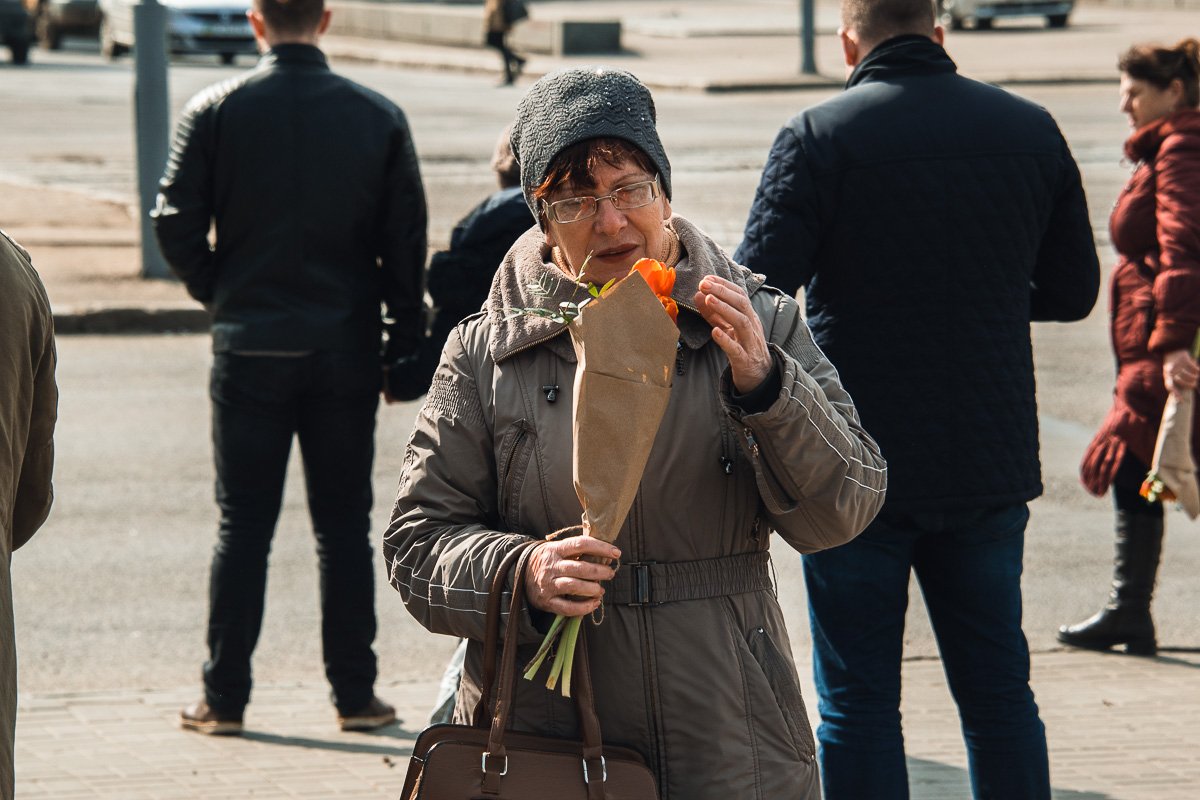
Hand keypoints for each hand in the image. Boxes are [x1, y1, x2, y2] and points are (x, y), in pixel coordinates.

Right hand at [524, 536, 620, 615]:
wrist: (519, 574)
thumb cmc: (547, 560)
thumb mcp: (557, 549)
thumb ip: (577, 551)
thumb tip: (606, 554)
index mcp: (555, 549)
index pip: (580, 544)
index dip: (601, 548)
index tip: (616, 553)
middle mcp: (551, 566)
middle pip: (580, 568)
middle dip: (600, 572)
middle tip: (610, 574)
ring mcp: (548, 584)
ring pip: (574, 586)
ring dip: (592, 589)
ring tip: (601, 590)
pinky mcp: (546, 601)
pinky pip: (567, 608)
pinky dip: (583, 608)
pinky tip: (594, 604)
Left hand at [694, 276, 771, 393]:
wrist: (759, 376)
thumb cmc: (743, 347)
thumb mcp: (728, 327)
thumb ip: (713, 313)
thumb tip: (697, 295)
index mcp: (748, 316)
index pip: (739, 294)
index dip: (723, 285)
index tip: (706, 278)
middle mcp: (751, 326)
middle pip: (741, 304)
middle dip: (722, 292)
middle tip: (703, 284)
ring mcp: (749, 343)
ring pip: (741, 322)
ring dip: (724, 309)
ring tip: (708, 300)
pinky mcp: (744, 360)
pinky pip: (736, 349)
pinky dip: (725, 340)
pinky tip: (714, 332)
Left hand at [1163, 349, 1198, 395]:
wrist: (1172, 348)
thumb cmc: (1172, 365)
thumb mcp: (1170, 373)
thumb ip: (1175, 383)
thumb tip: (1180, 396)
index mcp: (1167, 376)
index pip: (1170, 386)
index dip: (1176, 394)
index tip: (1182, 401)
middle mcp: (1171, 371)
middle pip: (1185, 383)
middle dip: (1190, 385)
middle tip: (1193, 384)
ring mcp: (1178, 365)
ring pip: (1192, 376)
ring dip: (1195, 377)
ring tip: (1194, 375)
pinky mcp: (1185, 359)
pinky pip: (1195, 369)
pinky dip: (1197, 370)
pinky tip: (1196, 369)